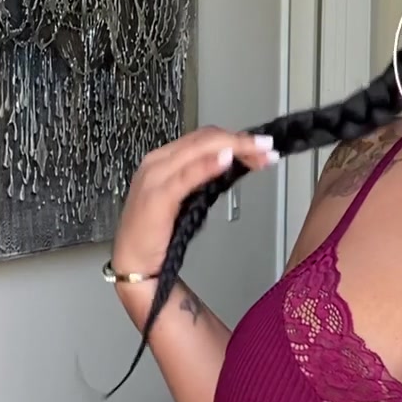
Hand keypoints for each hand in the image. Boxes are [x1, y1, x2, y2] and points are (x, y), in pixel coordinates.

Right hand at [112, 128, 277, 277]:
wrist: (134, 262)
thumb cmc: (157, 233)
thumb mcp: (185, 198)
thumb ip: (202, 178)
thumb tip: (231, 164)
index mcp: (163, 159)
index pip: (204, 138)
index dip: (235, 138)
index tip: (261, 146)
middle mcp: (157, 161)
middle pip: (205, 139)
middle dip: (241, 141)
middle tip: (267, 148)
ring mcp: (155, 177)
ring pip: (200, 149)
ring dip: (235, 148)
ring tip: (260, 153)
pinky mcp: (157, 196)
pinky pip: (187, 175)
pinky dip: (208, 165)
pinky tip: (227, 161)